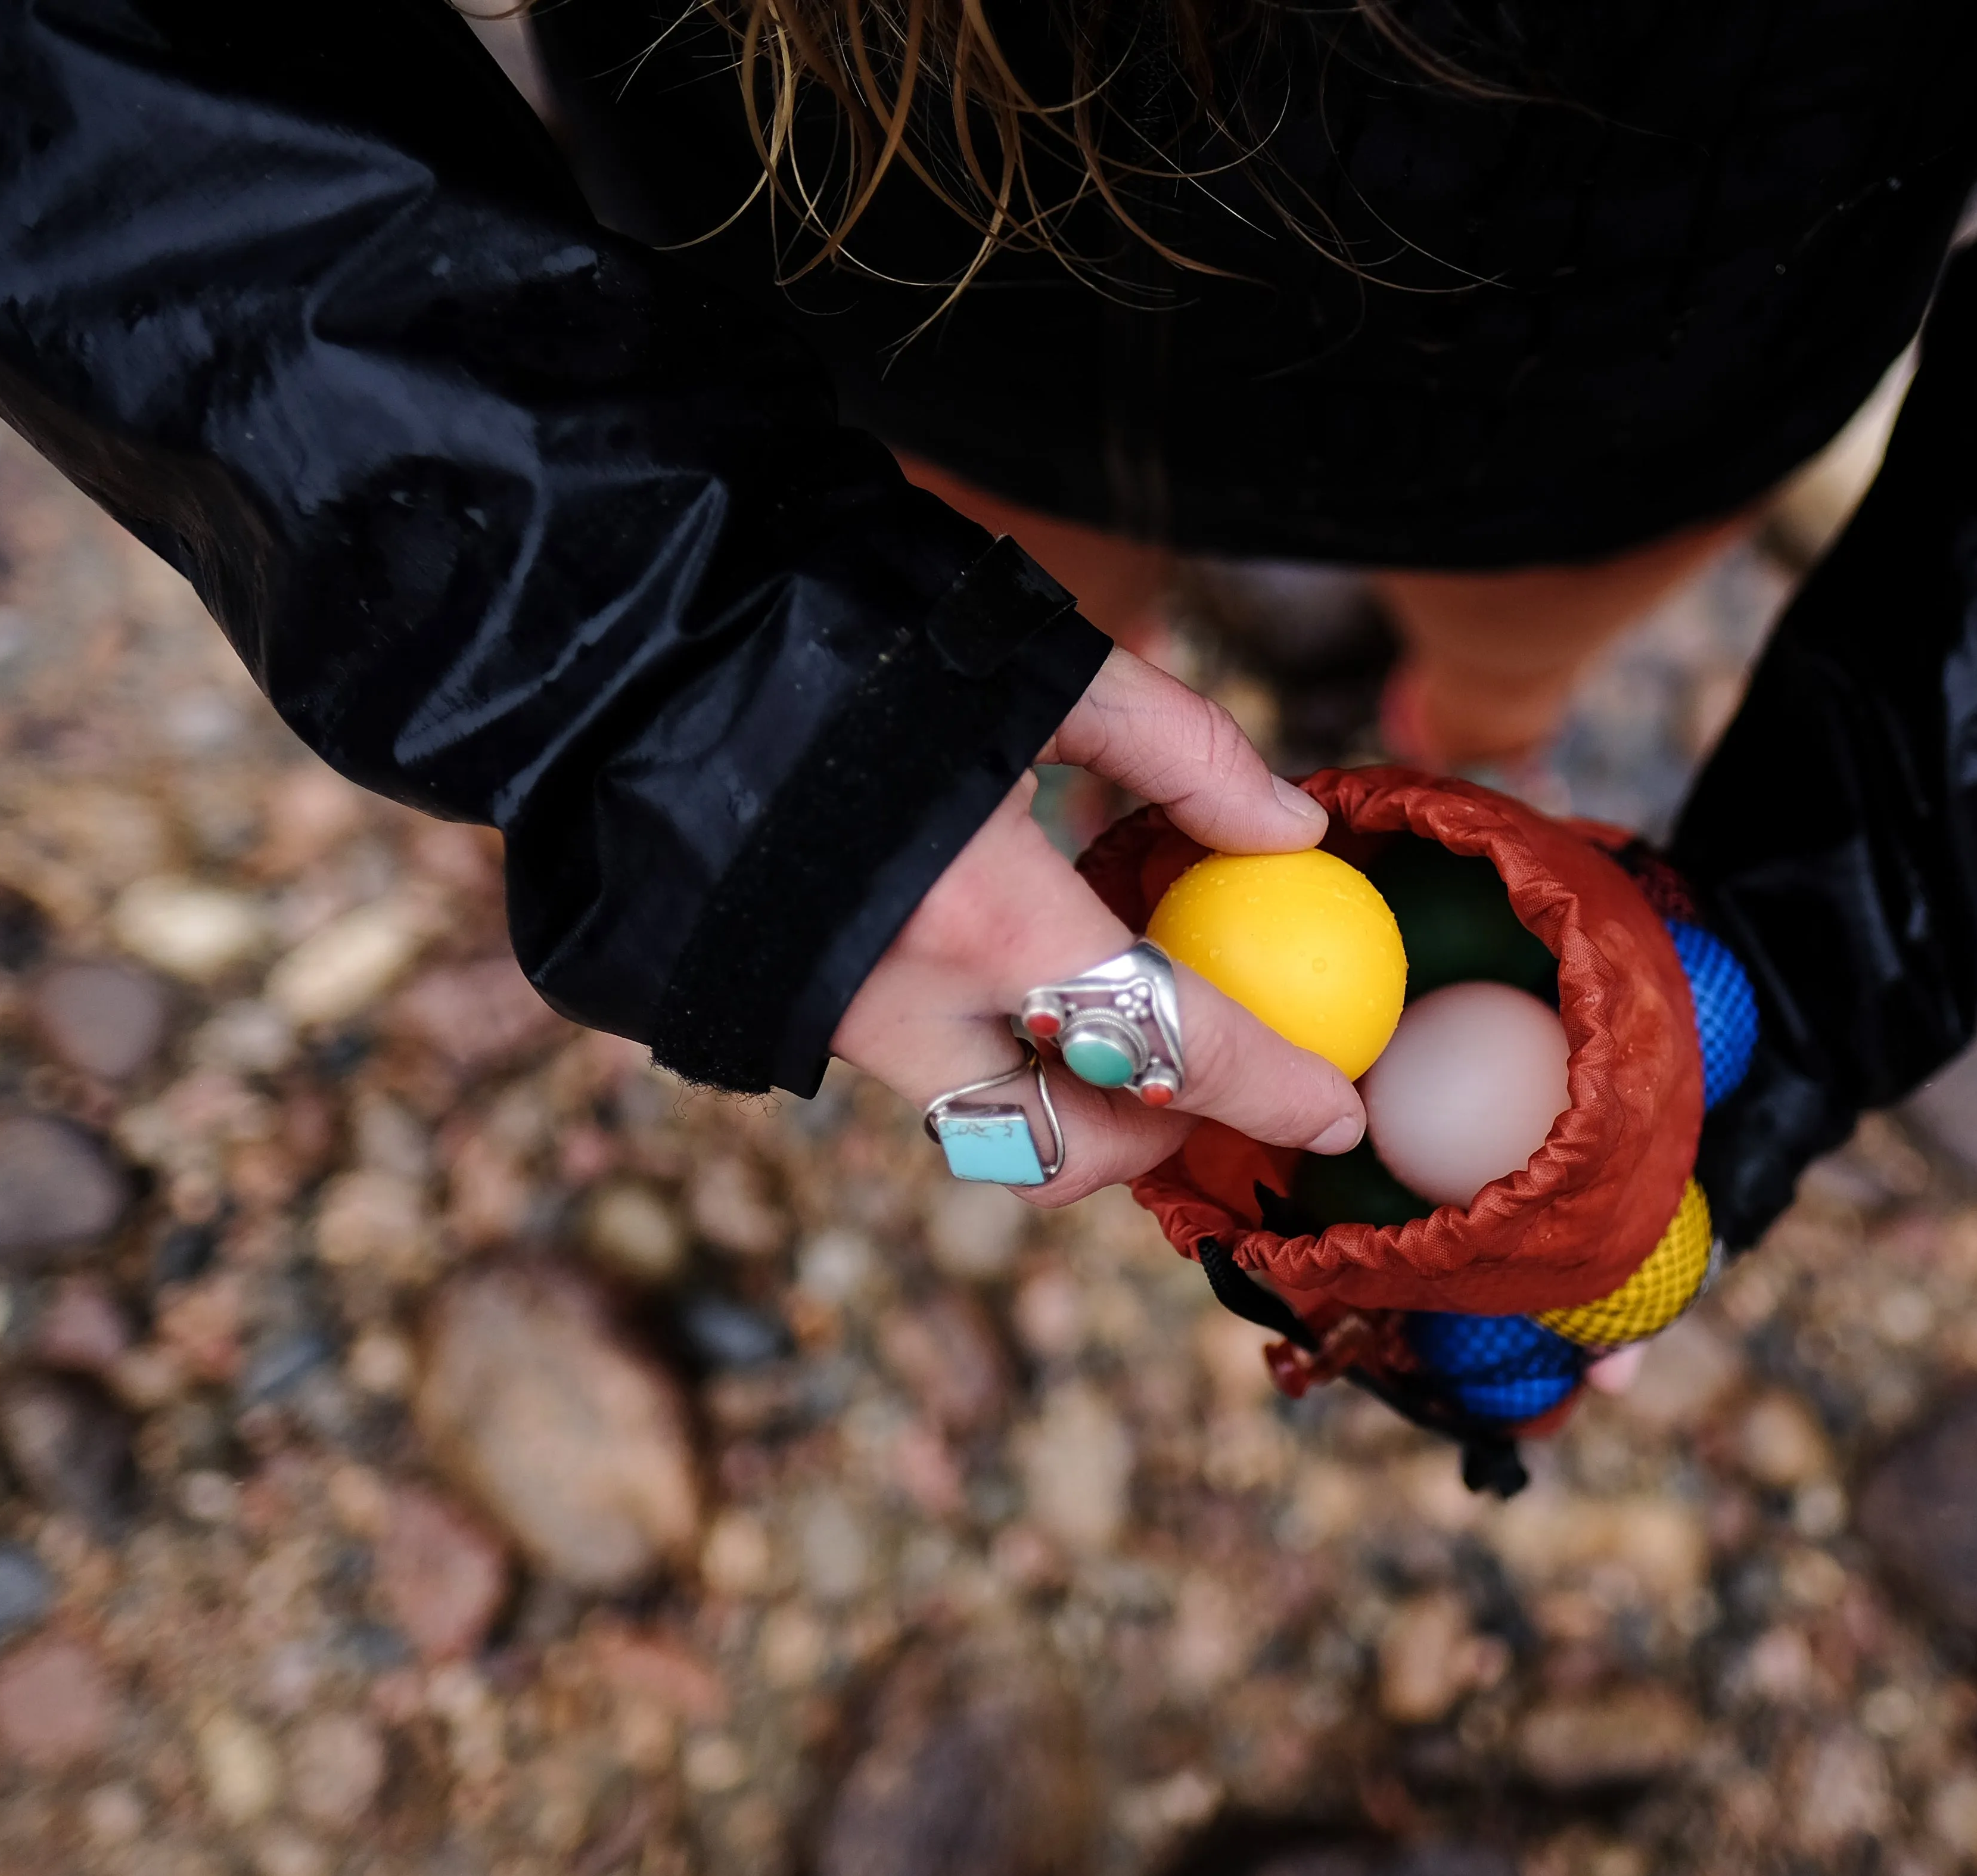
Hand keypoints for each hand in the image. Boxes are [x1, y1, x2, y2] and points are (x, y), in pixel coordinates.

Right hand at [831, 650, 1365, 1203]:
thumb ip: (1183, 748)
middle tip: (1209, 1084)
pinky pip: (920, 1076)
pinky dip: (994, 1058)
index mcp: (979, 911)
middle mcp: (899, 1000)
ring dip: (1070, 1109)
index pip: (1171, 1044)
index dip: (1272, 1087)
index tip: (1337, 1104)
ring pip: (984, 1130)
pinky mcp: (785, 1013)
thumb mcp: (1041, 663)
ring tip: (1126, 1031)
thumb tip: (1290, 828)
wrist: (639, 646)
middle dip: (1153, 1141)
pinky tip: (1026, 981)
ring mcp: (832, 1022)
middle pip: (1063, 1147)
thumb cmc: (852, 628)